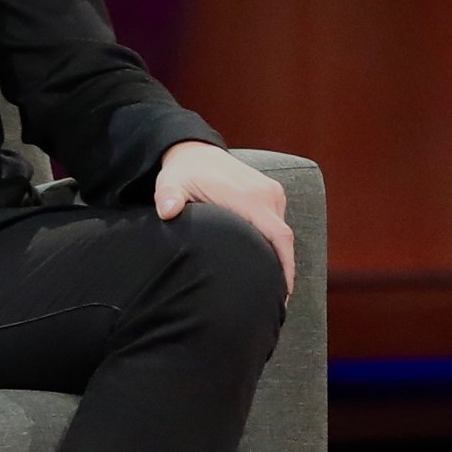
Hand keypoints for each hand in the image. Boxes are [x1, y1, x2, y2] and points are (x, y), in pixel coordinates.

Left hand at [154, 141, 294, 294]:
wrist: (194, 151)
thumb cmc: (182, 173)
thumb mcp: (171, 184)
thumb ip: (168, 198)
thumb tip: (167, 211)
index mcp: (247, 197)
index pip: (277, 235)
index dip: (284, 264)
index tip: (282, 291)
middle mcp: (265, 194)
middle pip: (284, 238)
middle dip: (284, 268)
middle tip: (276, 300)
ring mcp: (270, 192)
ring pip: (282, 231)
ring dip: (280, 255)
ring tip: (271, 285)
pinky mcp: (270, 192)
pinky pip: (278, 222)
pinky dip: (275, 242)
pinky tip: (266, 261)